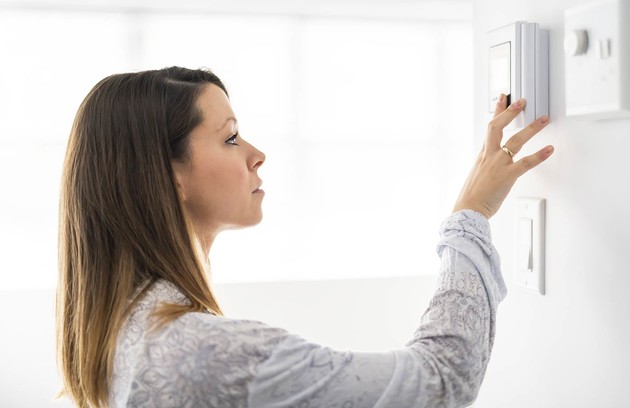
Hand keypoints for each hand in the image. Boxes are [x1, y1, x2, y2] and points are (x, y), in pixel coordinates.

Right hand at [452, 94, 553, 218]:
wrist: (468, 209)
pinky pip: (526, 163)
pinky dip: (539, 155)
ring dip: (531, 128)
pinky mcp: (507, 176)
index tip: (503, 98)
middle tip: (522, 101)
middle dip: (510, 112)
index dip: (497, 111)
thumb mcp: (476, 175)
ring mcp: (498, 165)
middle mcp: (489, 156)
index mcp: (482, 155)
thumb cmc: (472, 197)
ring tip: (543, 119)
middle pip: (497, 127)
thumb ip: (486, 165)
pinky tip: (549, 149)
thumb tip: (493, 163)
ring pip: (515, 141)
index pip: (490, 127)